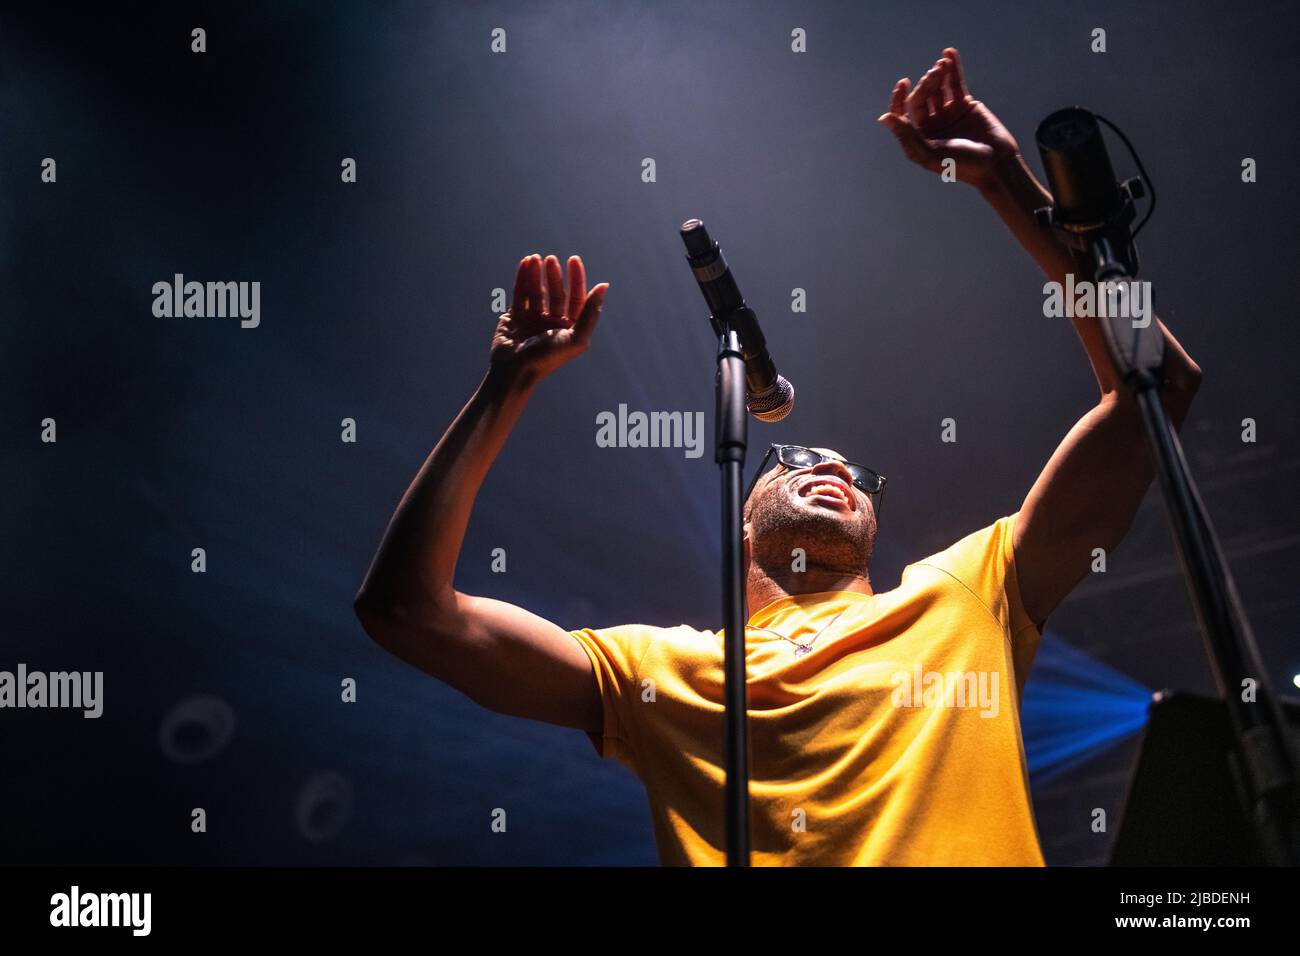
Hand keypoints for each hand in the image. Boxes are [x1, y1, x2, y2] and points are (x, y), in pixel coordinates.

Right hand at [490, 253, 608, 382]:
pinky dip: (523, 277)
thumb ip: (591, 313)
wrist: (514, 371)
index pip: (576, 298)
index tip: (573, 260)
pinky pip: (520, 293)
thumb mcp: (576, 338)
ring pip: (537, 290)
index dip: (576, 279)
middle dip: (554, 275)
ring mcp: (533, 319)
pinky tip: (526, 262)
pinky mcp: (515, 317)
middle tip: (551, 260)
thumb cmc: (547, 359)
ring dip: (537, 273)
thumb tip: (604, 286)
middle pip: (556, 293)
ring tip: (536, 257)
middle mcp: (552, 323)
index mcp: (569, 328)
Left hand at [877, 47, 1018, 188]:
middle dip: (926, 84)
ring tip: (940, 65)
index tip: (904, 83)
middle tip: (933, 74)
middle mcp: (930, 124)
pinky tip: (949, 54)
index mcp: (918, 137)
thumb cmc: (961, 165)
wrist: (995, 164)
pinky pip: (955, 83)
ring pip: (937, 88)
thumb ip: (907, 136)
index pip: (903, 113)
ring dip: (937, 74)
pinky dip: (952, 68)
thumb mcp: (930, 154)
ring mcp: (947, 113)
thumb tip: (884, 117)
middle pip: (921, 97)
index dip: (900, 98)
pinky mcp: (965, 105)